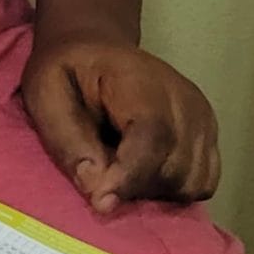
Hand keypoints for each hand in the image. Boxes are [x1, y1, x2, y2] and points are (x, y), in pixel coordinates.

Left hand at [20, 32, 219, 213]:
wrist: (95, 49)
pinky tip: (141, 174)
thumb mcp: (45, 94)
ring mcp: (203, 120)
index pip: (153, 137)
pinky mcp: (208, 137)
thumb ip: (68, 140)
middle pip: (175, 168)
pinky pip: (202, 183)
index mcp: (143, 82)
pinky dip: (172, 190)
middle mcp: (186, 102)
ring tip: (118, 170)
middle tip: (97, 176)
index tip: (101, 204)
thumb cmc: (66, 71)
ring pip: (192, 183)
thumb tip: (96, 189)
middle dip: (134, 187)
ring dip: (153, 192)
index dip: (130, 176)